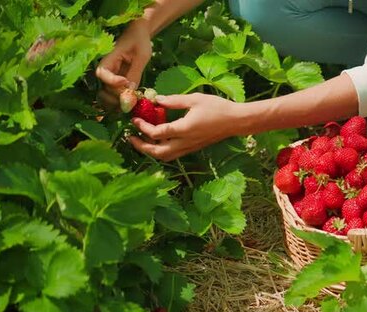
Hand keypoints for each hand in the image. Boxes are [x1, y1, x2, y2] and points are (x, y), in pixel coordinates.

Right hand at [95, 22, 152, 108]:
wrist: (138, 35)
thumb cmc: (139, 41)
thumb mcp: (141, 55)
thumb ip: (135, 72)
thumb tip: (130, 90)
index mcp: (108, 59)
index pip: (102, 74)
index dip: (112, 81)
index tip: (125, 81)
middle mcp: (105, 70)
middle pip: (104, 89)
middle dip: (117, 96)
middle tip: (133, 98)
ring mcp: (109, 78)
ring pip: (106, 96)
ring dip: (118, 102)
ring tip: (134, 102)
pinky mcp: (115, 84)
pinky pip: (113, 96)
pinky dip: (121, 102)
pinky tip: (133, 103)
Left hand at [128, 93, 245, 160]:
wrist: (236, 121)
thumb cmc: (217, 107)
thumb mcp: (195, 99)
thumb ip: (174, 100)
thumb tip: (156, 99)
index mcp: (184, 129)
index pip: (157, 133)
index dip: (143, 127)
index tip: (135, 119)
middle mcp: (185, 142)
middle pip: (157, 152)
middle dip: (141, 146)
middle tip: (131, 137)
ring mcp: (189, 147)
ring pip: (165, 157)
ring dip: (150, 151)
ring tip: (142, 140)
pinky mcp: (192, 148)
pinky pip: (173, 154)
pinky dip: (161, 150)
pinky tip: (158, 140)